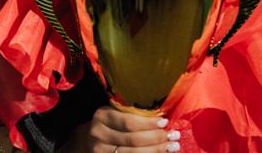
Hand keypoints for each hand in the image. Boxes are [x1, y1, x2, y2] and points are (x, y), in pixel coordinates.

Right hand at [64, 106, 180, 151]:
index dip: (149, 124)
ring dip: (156, 151)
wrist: (87, 139)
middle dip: (157, 139)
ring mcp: (100, 151)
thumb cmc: (109, 122)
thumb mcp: (115, 112)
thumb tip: (163, 115)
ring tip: (172, 147)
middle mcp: (98, 134)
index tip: (165, 122)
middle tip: (174, 136)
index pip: (129, 122)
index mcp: (102, 116)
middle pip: (132, 140)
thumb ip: (132, 112)